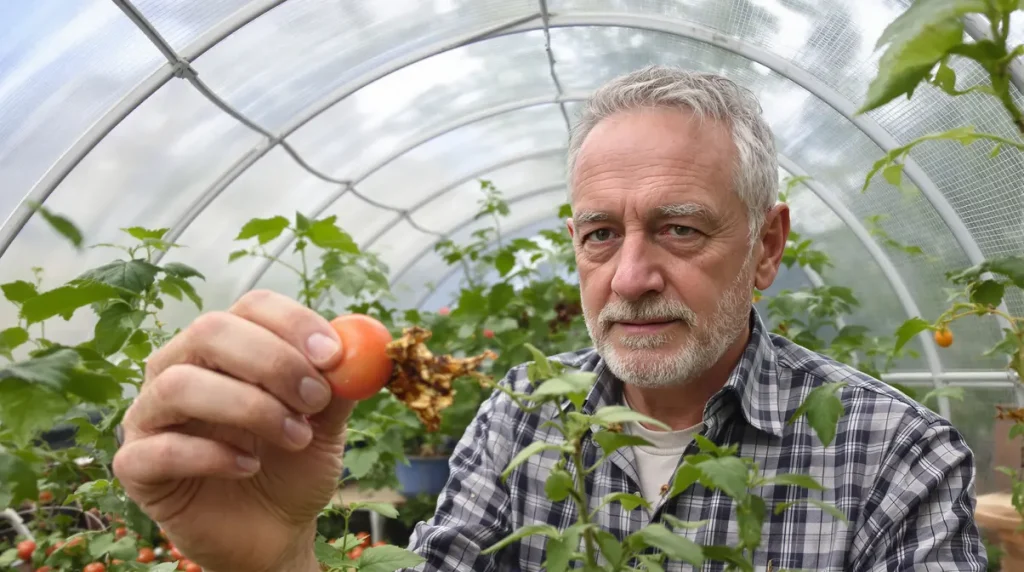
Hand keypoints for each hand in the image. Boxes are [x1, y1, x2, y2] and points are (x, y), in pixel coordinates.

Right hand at [113, 290, 352, 571]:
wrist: (275, 531)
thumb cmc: (294, 466)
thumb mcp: (327, 425)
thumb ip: (338, 387)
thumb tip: (355, 349)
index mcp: (228, 347)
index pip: (251, 307)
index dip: (292, 323)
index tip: (332, 355)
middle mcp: (181, 367)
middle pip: (210, 331)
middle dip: (272, 361)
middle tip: (314, 398)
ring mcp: (151, 414)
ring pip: (180, 384)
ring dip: (249, 408)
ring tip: (294, 437)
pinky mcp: (135, 466)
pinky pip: (160, 448)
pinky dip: (213, 455)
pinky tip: (249, 468)